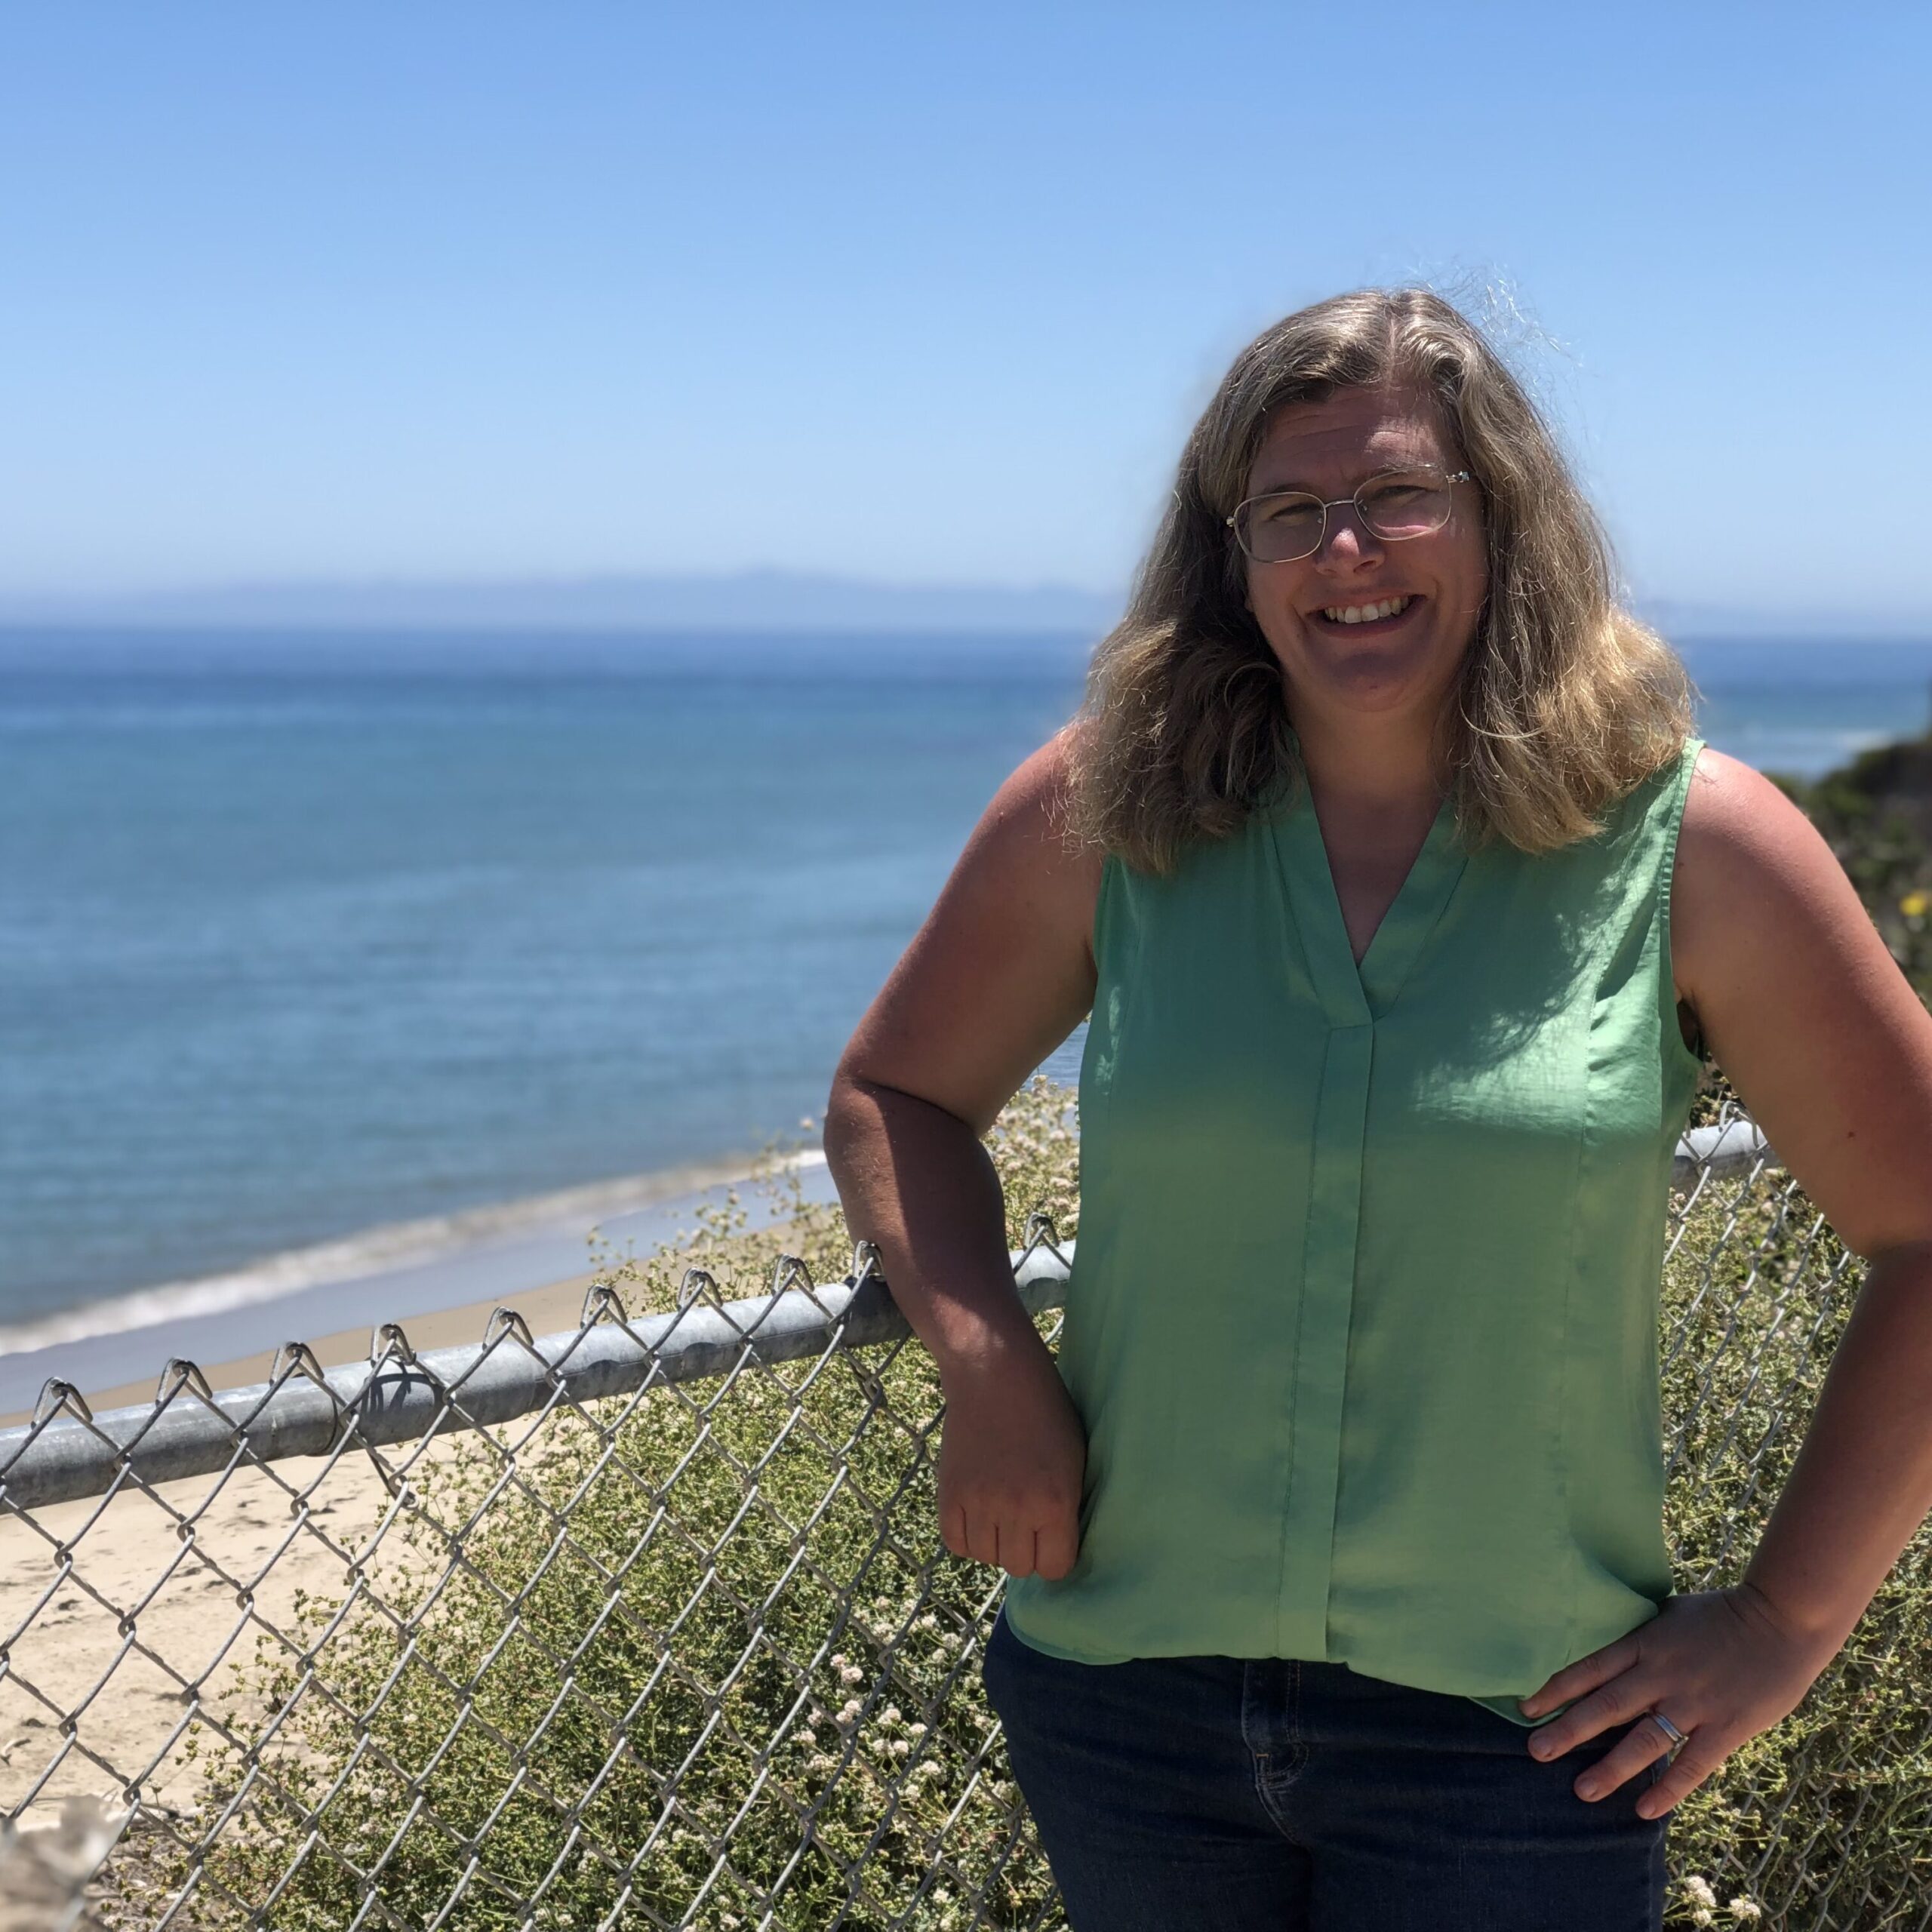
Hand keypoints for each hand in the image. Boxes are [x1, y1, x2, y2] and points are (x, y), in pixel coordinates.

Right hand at [935, 1329, 1086, 1579]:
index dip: (1055, 1556)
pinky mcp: (950, 1493)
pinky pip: (956, 1542)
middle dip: (1025, 1550)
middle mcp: (1017, 1509)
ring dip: (995, 1542)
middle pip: (1019, 1567)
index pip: (1055, 1568)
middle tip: (1024, 1522)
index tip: (1052, 1538)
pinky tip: (977, 1515)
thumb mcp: (1075, 1459)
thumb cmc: (1045, 1412)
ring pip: (987, 1557)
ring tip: (1000, 1512)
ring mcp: (980, 1502)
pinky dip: (966, 1536)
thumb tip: (1057, 1549)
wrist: (995, 1374)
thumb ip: (1067, 1507)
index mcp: (1056, 1501)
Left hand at [1516, 1583, 1836, 1819]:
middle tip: (1535, 1752)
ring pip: (1643, 1740)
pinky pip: (1692, 1764)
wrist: (1782, 1617)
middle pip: (1606, 1706)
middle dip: (1568, 1730)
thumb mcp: (1670, 1613)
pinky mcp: (1726, 1726)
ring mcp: (1693, 1702)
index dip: (1556, 1689)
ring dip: (1611, 1768)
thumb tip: (1613, 1643)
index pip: (1589, 1668)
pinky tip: (1645, 1810)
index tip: (1526, 1708)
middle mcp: (1661, 1674)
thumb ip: (1643, 1635)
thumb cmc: (1724, 1613)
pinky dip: (1668, 1788)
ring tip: (1581, 1791)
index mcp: (1645, 1643)